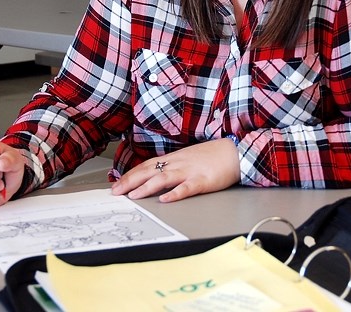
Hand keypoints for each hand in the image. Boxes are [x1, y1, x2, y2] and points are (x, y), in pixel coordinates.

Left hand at [111, 138, 239, 202]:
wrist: (235, 151)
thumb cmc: (212, 156)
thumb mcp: (187, 159)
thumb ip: (172, 167)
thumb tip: (155, 176)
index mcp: (174, 159)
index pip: (147, 166)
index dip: (130, 175)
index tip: (116, 184)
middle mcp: (178, 163)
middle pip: (150, 171)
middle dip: (131, 181)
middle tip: (115, 192)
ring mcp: (190, 171)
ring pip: (164, 178)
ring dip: (147, 186)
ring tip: (134, 195)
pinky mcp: (203, 181)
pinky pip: (187, 188)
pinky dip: (175, 193)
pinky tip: (165, 199)